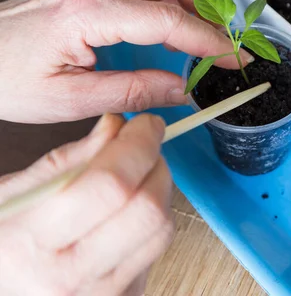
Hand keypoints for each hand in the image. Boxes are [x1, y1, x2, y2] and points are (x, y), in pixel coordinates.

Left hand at [0, 0, 252, 123]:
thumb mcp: (69, 99)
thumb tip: (183, 90)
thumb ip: (133, 91)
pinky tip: (171, 31)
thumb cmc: (3, 77)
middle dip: (208, 3)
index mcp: (88, 13)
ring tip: (203, 37)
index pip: (169, 20)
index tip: (234, 60)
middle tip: (221, 41)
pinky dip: (169, 1)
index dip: (210, 42)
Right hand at [0, 113, 172, 295]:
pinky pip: (157, 250)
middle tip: (147, 147)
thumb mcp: (13, 196)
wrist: (5, 291)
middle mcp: (69, 276)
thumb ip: (67, 159)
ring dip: (160, 191)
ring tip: (138, 179)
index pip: (111, 184)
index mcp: (31, 241)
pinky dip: (152, 221)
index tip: (145, 124)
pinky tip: (129, 214)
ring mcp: (102, 294)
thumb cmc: (5, 243)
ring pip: (163, 228)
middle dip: (157, 164)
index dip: (139, 145)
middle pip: (149, 208)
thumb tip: (117, 127)